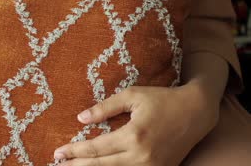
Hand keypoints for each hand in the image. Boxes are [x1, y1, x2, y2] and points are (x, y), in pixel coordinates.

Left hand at [52, 85, 219, 165]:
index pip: (96, 148)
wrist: (196, 112)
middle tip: (57, 165)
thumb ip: (105, 107)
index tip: (57, 152)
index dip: (74, 151)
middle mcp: (142, 156)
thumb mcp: (132, 96)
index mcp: (134, 135)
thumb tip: (80, 118)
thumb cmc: (162, 99)